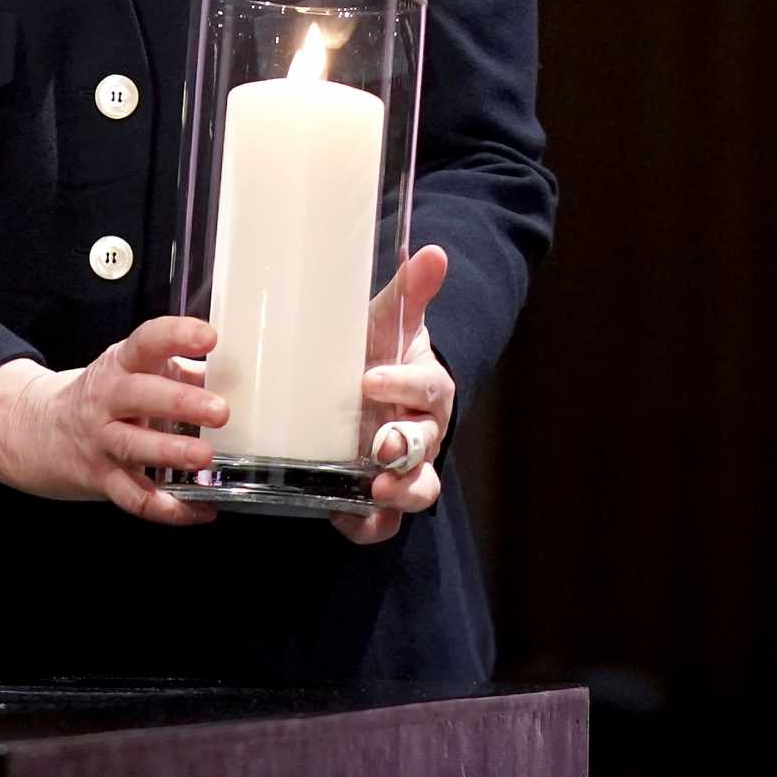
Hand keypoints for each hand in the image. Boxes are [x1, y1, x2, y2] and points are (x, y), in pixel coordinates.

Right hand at [0, 316, 225, 525]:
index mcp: (120, 365)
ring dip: (172, 453)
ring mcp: (102, 441)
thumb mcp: (132, 372)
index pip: (146, 341)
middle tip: (219, 411)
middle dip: (180, 402)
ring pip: (135, 447)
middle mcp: (107, 400)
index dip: (176, 336)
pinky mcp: (102, 479)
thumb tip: (229, 375)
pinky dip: (169, 508)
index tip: (208, 337)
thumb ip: (179, 372)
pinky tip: (200, 508)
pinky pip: (135, 497)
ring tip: (205, 458)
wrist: (38, 431)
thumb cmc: (102, 397)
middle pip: (139, 396)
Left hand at [334, 245, 455, 546]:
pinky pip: (383, 523)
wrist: (363, 393)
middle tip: (379, 444)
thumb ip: (408, 292)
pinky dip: (368, 525)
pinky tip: (342, 518)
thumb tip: (433, 251)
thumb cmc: (376, 353)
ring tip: (376, 488)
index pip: (427, 386)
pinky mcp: (378, 498)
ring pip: (418, 490)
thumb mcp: (386, 321)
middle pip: (426, 444)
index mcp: (426, 387)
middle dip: (406, 446)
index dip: (403, 384)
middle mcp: (422, 432)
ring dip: (401, 492)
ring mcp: (403, 469)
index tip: (368, 378)